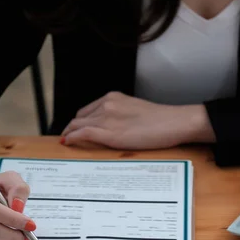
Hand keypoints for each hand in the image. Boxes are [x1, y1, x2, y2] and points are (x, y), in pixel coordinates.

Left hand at [60, 92, 215, 149]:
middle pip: (80, 116)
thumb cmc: (161, 120)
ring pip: (77, 124)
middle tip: (69, 136)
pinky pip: (82, 133)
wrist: (173, 122)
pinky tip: (67, 142)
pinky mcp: (109, 133)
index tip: (77, 127)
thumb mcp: (136, 111)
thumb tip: (115, 126)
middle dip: (72, 127)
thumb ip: (121, 115)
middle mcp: (106, 104)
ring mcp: (107, 118)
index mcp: (113, 97)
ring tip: (67, 141)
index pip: (88, 109)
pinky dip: (72, 137)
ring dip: (70, 133)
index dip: (80, 120)